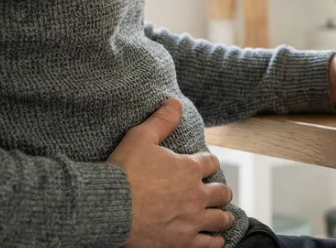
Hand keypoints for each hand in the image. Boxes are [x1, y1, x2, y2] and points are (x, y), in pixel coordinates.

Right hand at [108, 99, 234, 247]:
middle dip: (221, 191)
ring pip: (220, 218)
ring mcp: (192, 220)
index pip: (211, 163)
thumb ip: (162, 120)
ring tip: (225, 216)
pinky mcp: (183, 242)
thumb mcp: (140, 137)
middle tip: (219, 192)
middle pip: (221, 192)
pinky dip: (216, 241)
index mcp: (189, 169)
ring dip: (224, 216)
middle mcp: (196, 195)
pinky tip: (218, 240)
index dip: (209, 163)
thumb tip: (175, 102)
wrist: (110, 208)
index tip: (206, 166)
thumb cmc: (124, 172)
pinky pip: (209, 244)